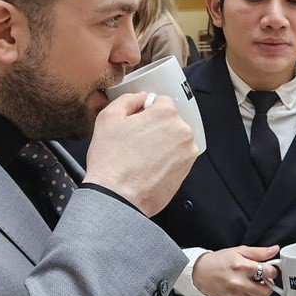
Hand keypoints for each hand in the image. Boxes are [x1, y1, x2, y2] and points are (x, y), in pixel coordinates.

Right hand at [84, 93, 197, 217]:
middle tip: (134, 143)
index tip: (135, 124)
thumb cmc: (111, 160)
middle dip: (154, 128)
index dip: (145, 111)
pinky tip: (148, 168)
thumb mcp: (108, 117)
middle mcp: (182, 131)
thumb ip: (128, 99)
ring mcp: (187, 153)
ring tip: (140, 157)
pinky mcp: (187, 171)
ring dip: (161, 144)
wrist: (117, 198)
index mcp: (166, 114)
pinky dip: (165, 160)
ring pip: (173, 139)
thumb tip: (142, 97)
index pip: (160, 102)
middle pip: (169, 121)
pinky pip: (176, 157)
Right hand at [192, 246, 279, 295]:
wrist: (201, 272)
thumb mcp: (240, 251)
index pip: (268, 272)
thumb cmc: (220, 260)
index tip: (269, 270)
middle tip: (262, 280)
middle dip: (268, 285)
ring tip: (254, 286)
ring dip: (260, 294)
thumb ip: (259, 252)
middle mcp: (238, 283)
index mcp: (242, 267)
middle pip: (266, 291)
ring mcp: (234, 295)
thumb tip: (275, 250)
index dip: (272, 271)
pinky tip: (246, 291)